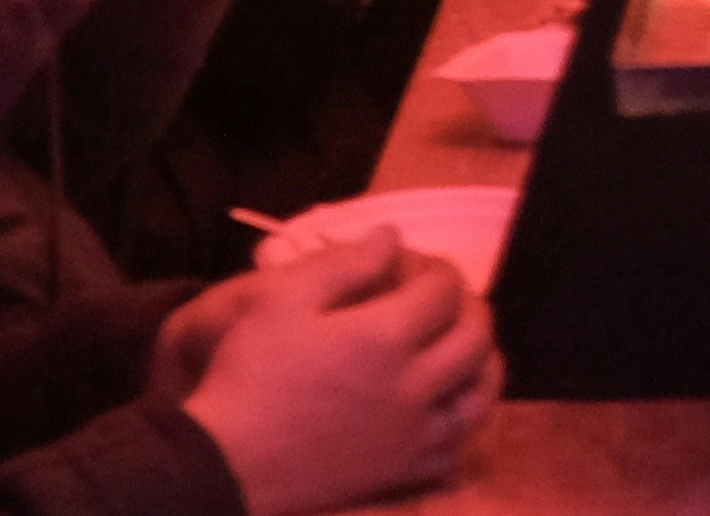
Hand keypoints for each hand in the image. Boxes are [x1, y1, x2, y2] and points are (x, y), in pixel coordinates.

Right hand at [160, 234, 499, 515]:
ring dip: (482, 362)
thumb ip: (345, 264)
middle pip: (475, 338)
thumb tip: (391, 237)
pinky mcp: (403, 472)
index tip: (417, 263)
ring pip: (480, 395)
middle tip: (445, 299)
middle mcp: (414, 387)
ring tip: (462, 347)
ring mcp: (414, 436)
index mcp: (385, 337)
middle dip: (470, 307)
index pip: (443, 289)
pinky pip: (458, 445)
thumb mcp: (282, 300)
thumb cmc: (251, 374)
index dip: (437, 267)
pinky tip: (447, 405)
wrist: (227, 462)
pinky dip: (464, 418)